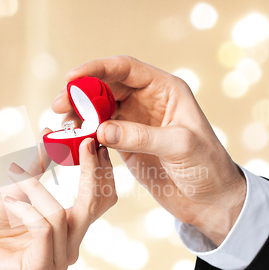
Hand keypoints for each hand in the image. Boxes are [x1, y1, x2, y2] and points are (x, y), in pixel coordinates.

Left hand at [0, 131, 116, 269]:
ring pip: (60, 215)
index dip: (103, 173)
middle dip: (91, 173)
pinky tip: (8, 203)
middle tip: (84, 143)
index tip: (94, 142)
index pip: (100, 201)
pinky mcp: (40, 268)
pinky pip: (43, 228)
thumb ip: (35, 167)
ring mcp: (58, 261)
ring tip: (15, 178)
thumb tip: (47, 133)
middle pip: (93, 206)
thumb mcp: (15, 189)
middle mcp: (70, 247)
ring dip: (34, 190)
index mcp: (71, 230)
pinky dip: (24, 209)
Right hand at [52, 56, 245, 245]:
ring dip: (79, 115)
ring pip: (98, 110)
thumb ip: (141, 136)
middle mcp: (147, 101)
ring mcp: (134, 123)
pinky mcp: (126, 145)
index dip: (97, 69)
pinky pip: (99, 133)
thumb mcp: (179, 147)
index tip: (72, 77)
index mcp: (165, 90)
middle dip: (80, 93)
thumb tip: (101, 130)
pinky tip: (72, 140)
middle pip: (106, 87)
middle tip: (59, 105)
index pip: (125, 69)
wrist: (209, 200)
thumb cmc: (207, 167)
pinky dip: (84, 135)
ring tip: (62, 126)